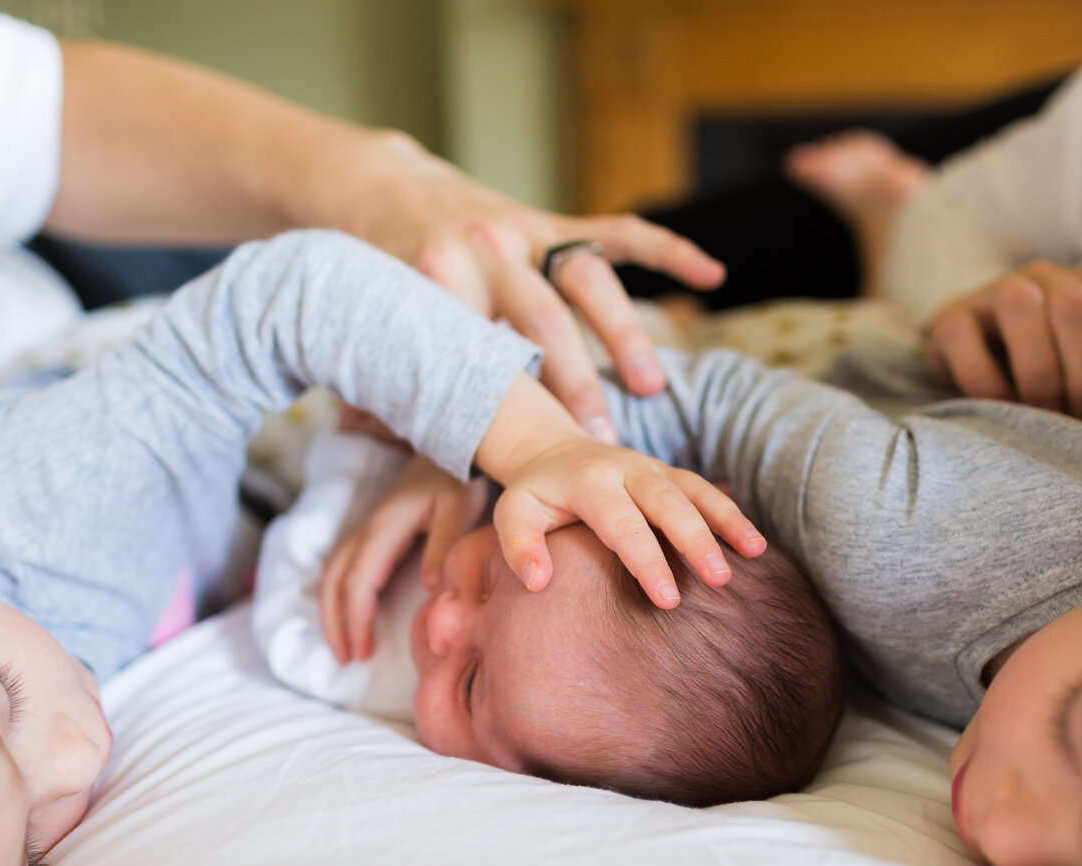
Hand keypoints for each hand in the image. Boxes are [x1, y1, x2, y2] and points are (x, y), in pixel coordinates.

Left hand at [308, 133, 725, 441]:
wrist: (386, 195)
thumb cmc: (388, 285)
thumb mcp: (383, 328)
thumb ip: (389, 381)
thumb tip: (369, 437)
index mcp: (441, 282)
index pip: (492, 352)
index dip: (523, 407)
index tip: (548, 455)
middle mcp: (487, 250)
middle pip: (546, 323)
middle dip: (579, 385)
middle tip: (605, 440)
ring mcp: (526, 230)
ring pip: (588, 281)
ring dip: (623, 336)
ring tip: (649, 389)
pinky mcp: (555, 218)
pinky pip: (620, 232)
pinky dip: (670, 251)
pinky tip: (712, 277)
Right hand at [319, 455, 488, 662]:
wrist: (454, 444)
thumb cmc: (459, 479)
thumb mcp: (458, 509)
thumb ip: (444, 545)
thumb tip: (429, 586)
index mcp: (384, 528)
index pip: (357, 583)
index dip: (356, 620)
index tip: (362, 653)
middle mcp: (367, 529)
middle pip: (333, 581)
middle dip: (334, 622)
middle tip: (345, 659)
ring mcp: (366, 528)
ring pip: (332, 573)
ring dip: (331, 611)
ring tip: (343, 645)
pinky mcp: (373, 530)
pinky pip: (343, 566)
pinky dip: (338, 594)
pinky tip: (349, 613)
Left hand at [491, 438, 765, 609]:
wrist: (552, 449)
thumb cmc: (535, 493)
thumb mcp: (513, 512)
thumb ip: (518, 545)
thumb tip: (537, 583)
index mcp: (590, 481)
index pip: (622, 524)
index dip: (647, 561)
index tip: (669, 600)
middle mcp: (629, 469)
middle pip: (669, 503)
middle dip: (696, 540)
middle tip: (719, 580)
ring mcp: (654, 469)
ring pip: (696, 491)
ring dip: (726, 521)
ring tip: (754, 553)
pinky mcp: (671, 475)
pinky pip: (706, 491)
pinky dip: (732, 514)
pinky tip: (755, 544)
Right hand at [927, 262, 1081, 445]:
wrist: (974, 357)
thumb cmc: (1047, 378)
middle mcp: (1054, 279)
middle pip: (1081, 314)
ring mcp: (998, 290)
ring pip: (1022, 309)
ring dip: (1039, 378)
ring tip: (1043, 427)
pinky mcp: (950, 318)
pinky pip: (967, 345)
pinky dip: (988, 388)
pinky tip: (999, 418)